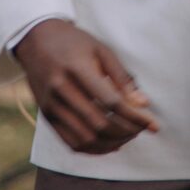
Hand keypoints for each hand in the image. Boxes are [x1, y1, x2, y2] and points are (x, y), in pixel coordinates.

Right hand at [13, 18, 156, 154]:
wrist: (36, 40)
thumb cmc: (74, 42)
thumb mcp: (101, 50)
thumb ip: (122, 78)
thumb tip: (143, 104)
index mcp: (77, 69)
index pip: (111, 102)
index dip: (135, 117)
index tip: (153, 124)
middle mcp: (61, 90)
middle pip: (100, 124)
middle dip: (126, 132)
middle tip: (141, 129)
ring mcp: (51, 106)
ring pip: (86, 139)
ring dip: (112, 143)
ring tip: (128, 137)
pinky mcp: (46, 116)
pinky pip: (71, 143)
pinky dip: (93, 149)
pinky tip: (109, 144)